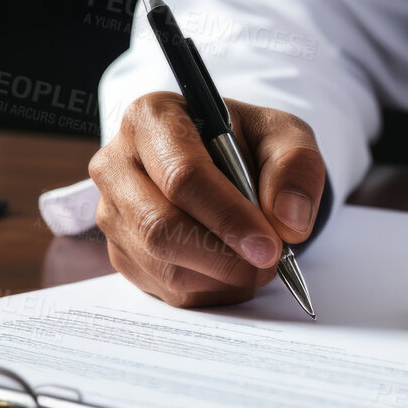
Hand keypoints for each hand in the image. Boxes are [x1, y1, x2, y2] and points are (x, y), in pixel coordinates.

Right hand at [89, 92, 324, 306]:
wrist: (226, 164)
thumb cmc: (248, 144)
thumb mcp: (284, 135)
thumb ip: (295, 167)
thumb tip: (289, 220)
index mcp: (152, 118)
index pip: (183, 176)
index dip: (229, 217)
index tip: (269, 244)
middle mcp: (117, 163)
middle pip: (161, 227)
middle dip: (224, 256)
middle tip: (269, 262)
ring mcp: (112, 211)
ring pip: (162, 264)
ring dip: (220, 277)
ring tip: (258, 263)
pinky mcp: (119, 250)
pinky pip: (163, 286)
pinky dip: (209, 289)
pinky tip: (233, 269)